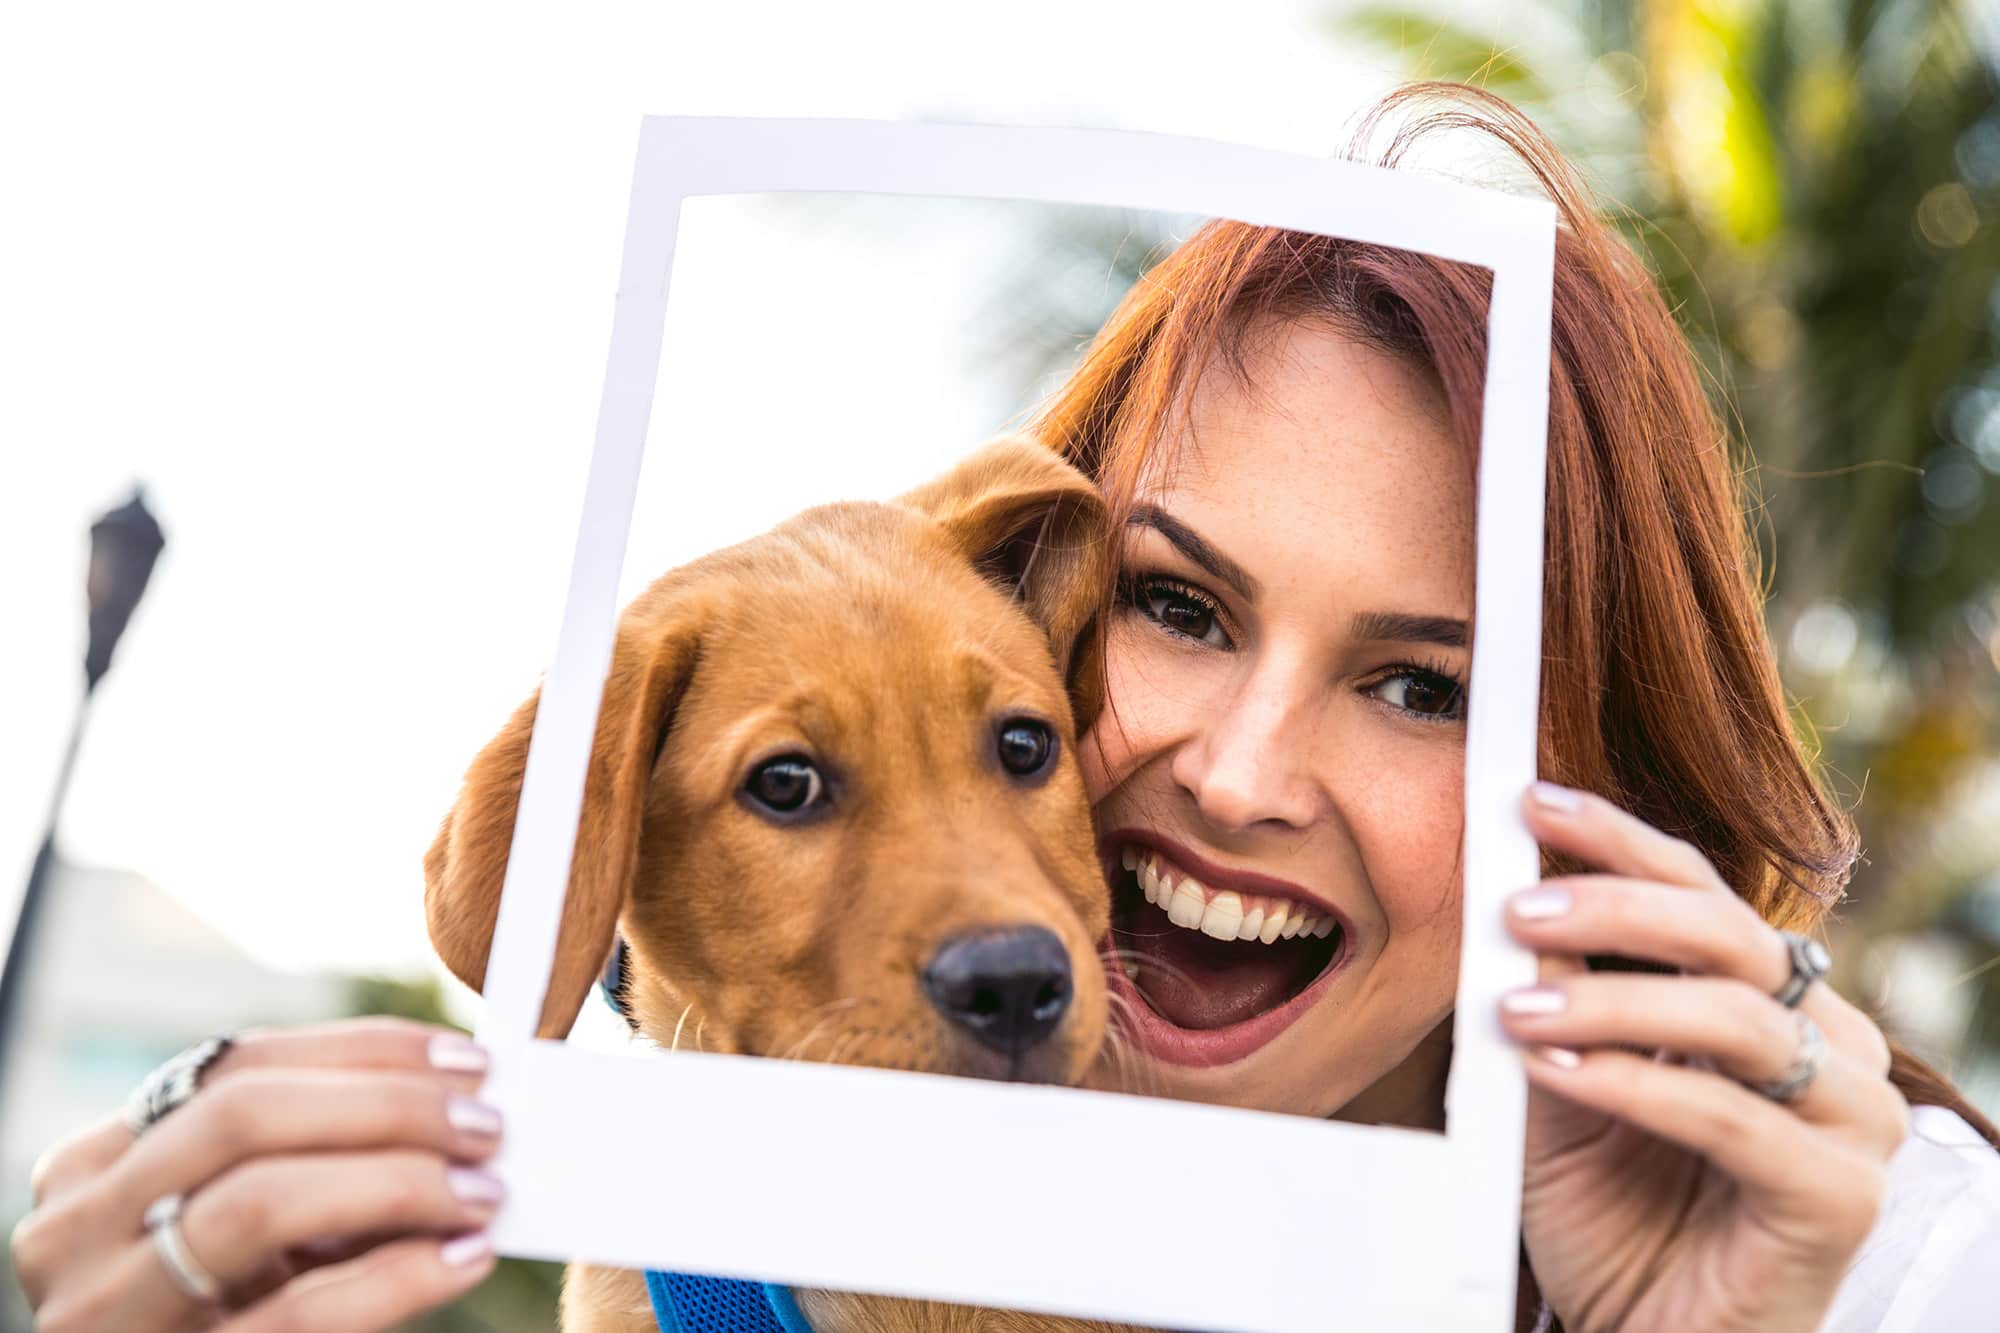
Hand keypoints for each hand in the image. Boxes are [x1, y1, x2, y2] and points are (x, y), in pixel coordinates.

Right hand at [13, 1018, 503, 1331]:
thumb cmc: (230, 1314)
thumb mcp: (246, 1233)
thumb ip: (316, 1164)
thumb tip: (451, 1109)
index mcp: (101, 1167)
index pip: (238, 1066)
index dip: (363, 1052)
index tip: (466, 1060)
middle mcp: (81, 1227)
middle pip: (244, 1117)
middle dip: (386, 1107)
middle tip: (484, 1125)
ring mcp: (107, 1309)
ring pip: (260, 1203)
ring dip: (396, 1181)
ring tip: (483, 1191)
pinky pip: (297, 1314)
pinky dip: (396, 1278)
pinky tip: (465, 1258)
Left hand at [1500, 784, 1907, 1332]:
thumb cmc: (1612, 1217)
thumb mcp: (1561, 1087)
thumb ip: (1549, 999)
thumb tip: (1502, 902)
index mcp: (1771, 1005)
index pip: (1702, 894)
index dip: (1620, 840)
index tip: (1532, 801)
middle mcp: (1829, 1049)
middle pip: (1728, 937)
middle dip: (1615, 909)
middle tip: (1515, 911)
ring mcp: (1849, 1123)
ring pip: (1736, 1021)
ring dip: (1614, 1001)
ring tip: (1517, 1009)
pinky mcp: (1839, 1199)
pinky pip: (1734, 1120)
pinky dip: (1635, 1085)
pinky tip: (1557, 1068)